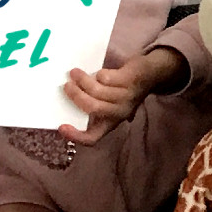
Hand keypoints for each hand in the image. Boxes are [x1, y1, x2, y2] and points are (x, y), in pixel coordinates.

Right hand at [58, 47, 186, 145]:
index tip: (61, 126)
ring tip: (75, 73)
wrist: (150, 75)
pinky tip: (100, 72)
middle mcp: (119, 113)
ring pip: (97, 91)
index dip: (76, 136)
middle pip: (92, 108)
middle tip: (66, 86)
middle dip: (75, 95)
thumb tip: (66, 97)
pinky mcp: (130, 82)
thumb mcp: (110, 103)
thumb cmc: (122, 90)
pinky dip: (99, 74)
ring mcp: (126, 98)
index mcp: (110, 122)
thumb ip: (92, 104)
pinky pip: (106, 78)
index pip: (92, 138)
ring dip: (83, 80)